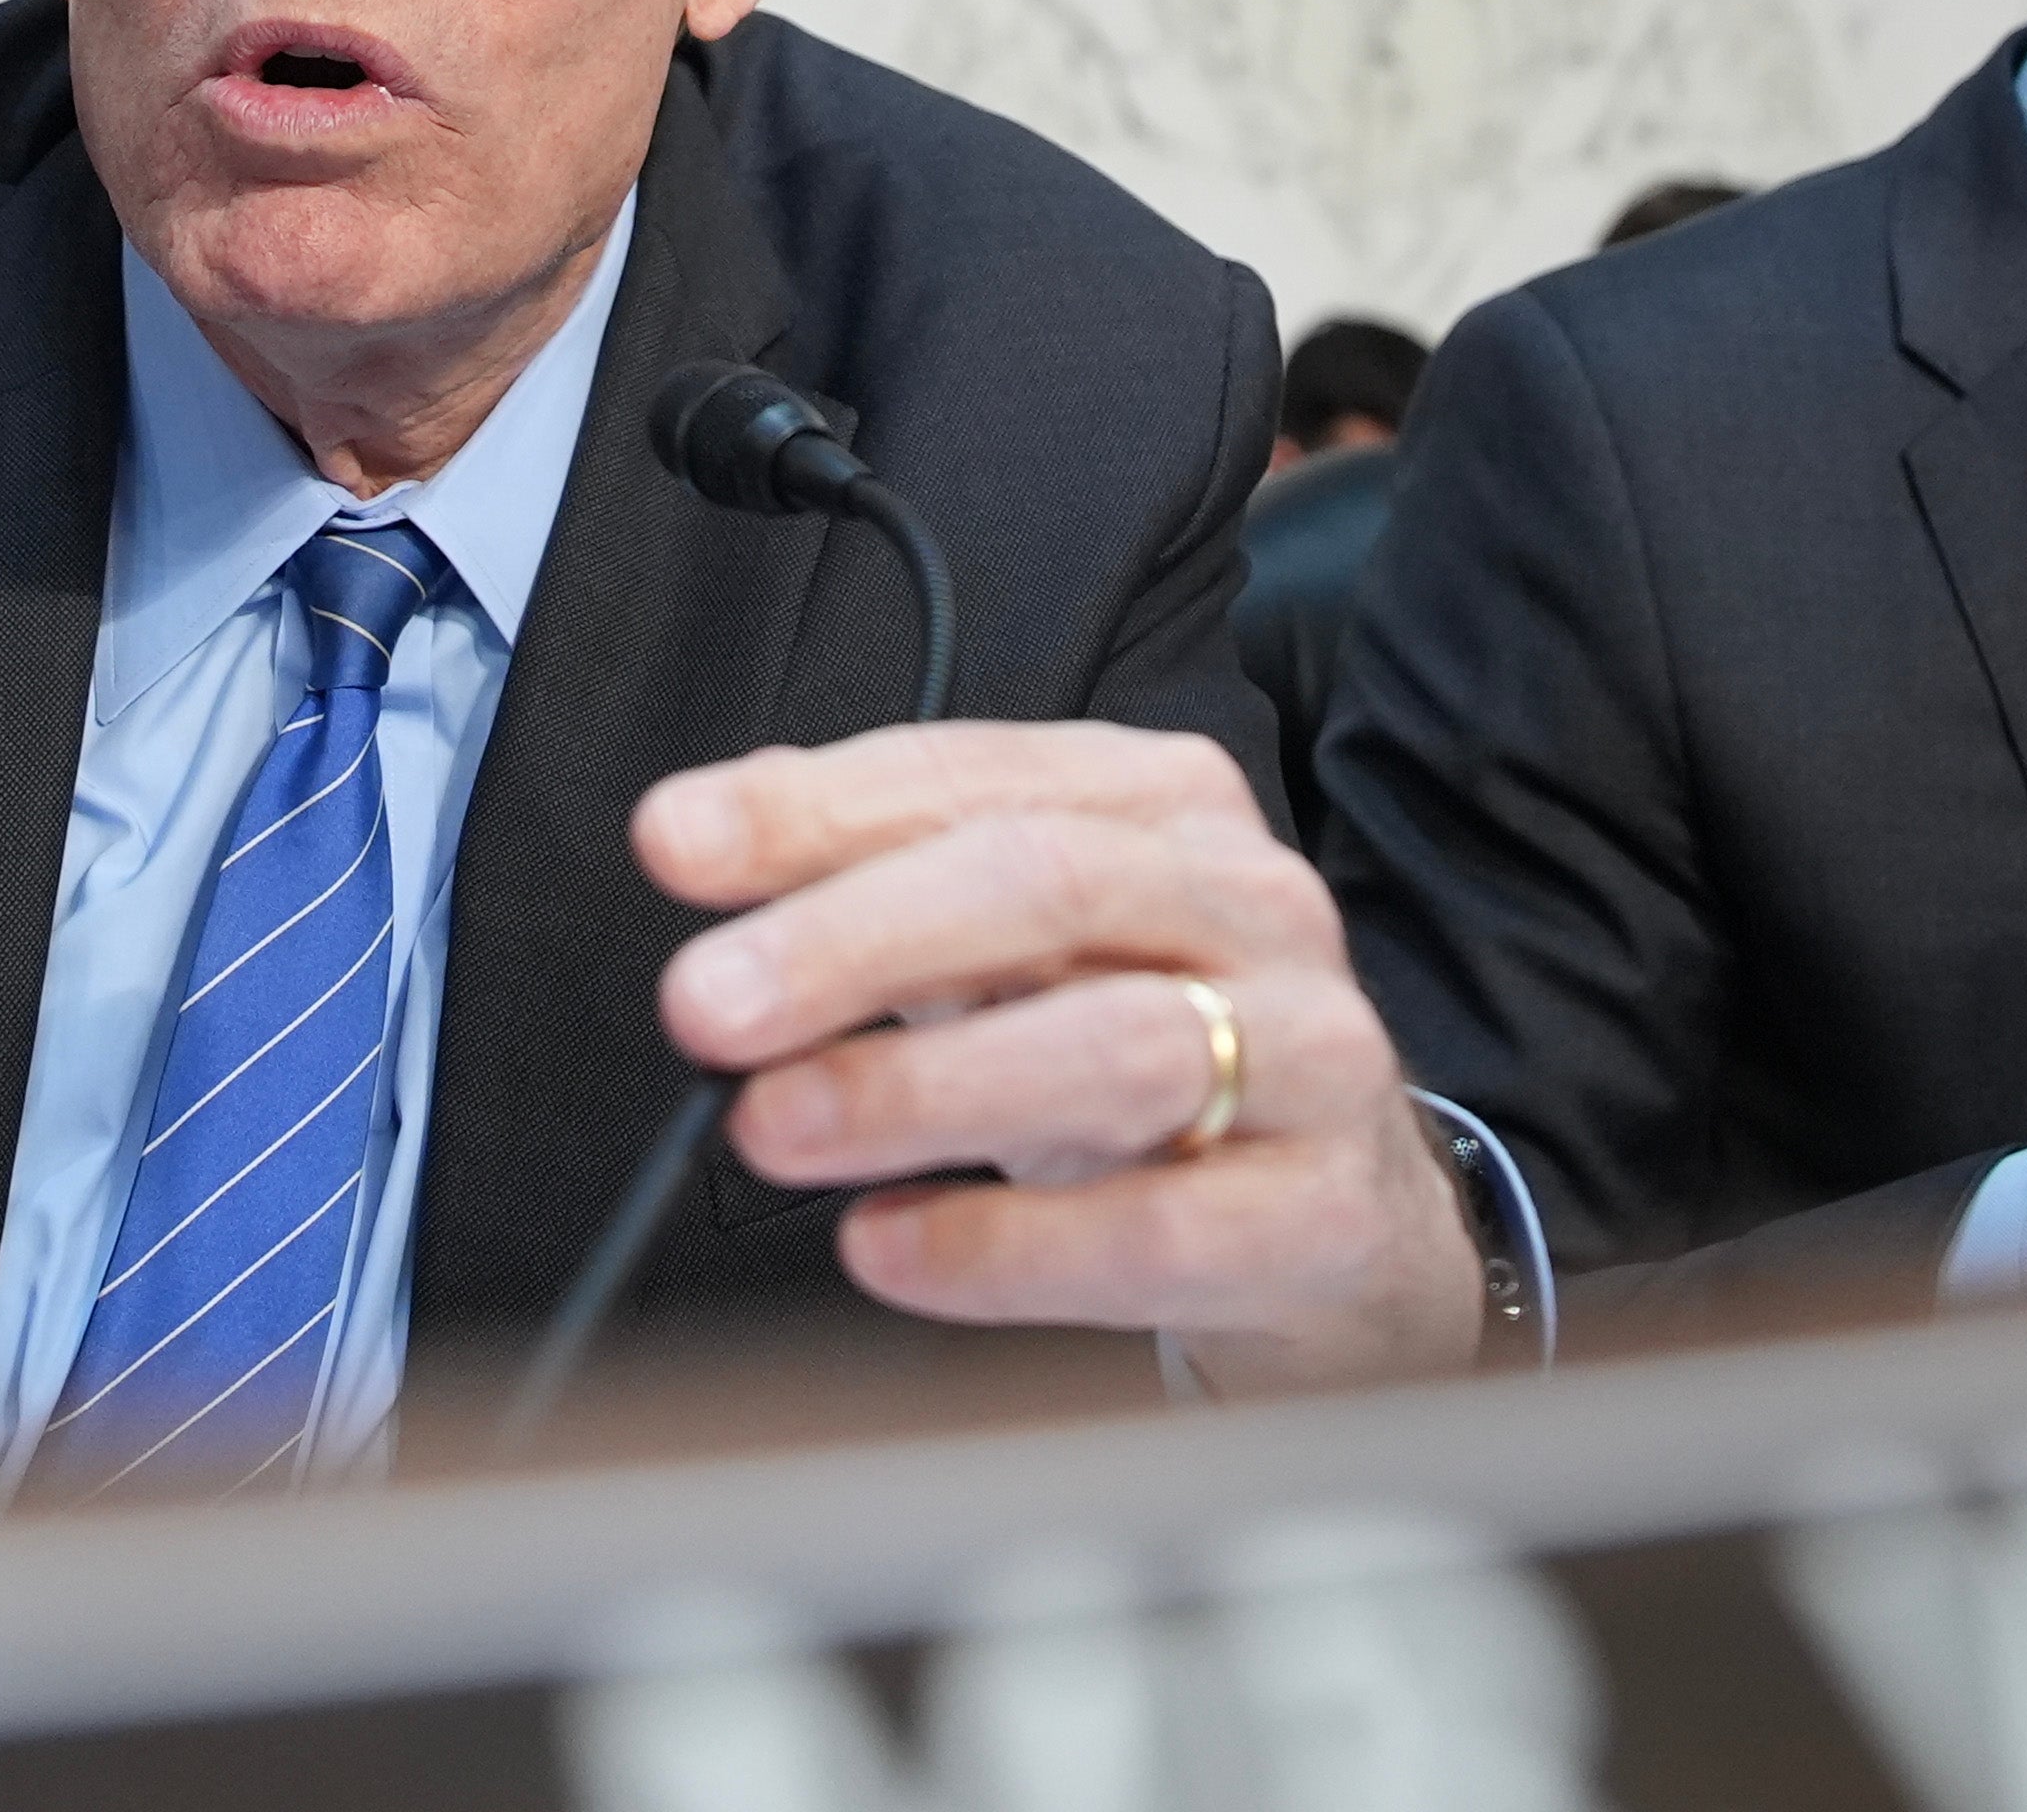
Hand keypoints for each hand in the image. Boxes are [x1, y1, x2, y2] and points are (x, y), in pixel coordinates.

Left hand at [631, 722, 1485, 1396]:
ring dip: (920, 1089)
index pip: (975, 778)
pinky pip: (1163, 1228)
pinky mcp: (1323, 1213)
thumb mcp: (1026, 955)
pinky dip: (1008, 1247)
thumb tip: (708, 836)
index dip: (816, 810)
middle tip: (706, 1003)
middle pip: (1048, 887)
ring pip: (1119, 1047)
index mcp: (1164, 808)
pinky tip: (891, 1247)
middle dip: (855, 939)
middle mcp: (1250, 904)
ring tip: (776, 1127)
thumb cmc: (1166, 1068)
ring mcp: (1309, 1054)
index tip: (676, 845)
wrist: (1349, 1225)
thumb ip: (882, 883)